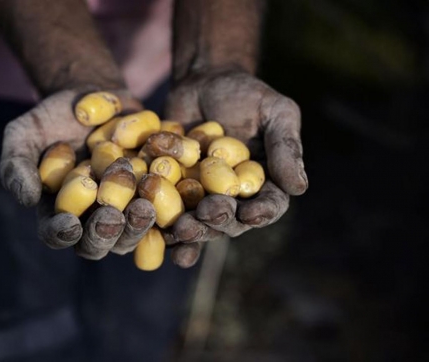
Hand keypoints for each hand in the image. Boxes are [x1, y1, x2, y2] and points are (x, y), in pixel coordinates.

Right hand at [0, 88, 156, 257]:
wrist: (92, 98)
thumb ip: (17, 165)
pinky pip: (162, 211)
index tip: (68, 222)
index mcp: (59, 213)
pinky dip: (167, 208)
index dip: (62, 233)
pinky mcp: (150, 196)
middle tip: (111, 217)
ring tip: (144, 207)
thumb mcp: (23, 136)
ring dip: (138, 225)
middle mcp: (93, 218)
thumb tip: (26, 198)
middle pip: (99, 242)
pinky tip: (170, 195)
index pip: (58, 233)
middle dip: (105, 233)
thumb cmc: (50, 121)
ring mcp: (124, 210)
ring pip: (132, 233)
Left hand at [165, 68, 307, 266]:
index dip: (262, 212)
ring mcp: (203, 196)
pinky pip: (170, 213)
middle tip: (207, 213)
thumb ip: (286, 146)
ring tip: (182, 229)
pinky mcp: (174, 191)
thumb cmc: (246, 94)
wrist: (202, 81)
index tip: (252, 213)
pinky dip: (164, 228)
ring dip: (192, 231)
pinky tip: (157, 235)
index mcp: (264, 183)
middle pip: (231, 220)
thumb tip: (299, 188)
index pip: (269, 205)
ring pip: (200, 223)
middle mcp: (235, 197)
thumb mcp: (274, 112)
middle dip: (220, 220)